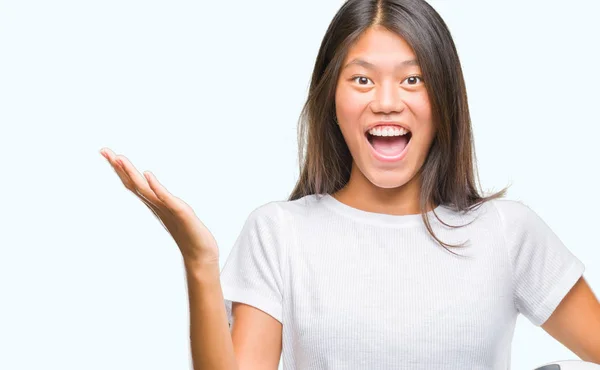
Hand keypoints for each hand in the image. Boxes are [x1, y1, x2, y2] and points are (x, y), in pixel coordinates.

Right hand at [100, 147, 218, 265]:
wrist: (200, 253)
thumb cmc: (188, 234)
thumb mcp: (174, 212)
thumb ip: (164, 201)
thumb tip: (153, 189)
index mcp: (155, 203)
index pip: (134, 183)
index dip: (120, 169)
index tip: (107, 153)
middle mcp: (157, 205)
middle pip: (134, 183)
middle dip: (119, 167)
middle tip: (104, 151)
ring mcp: (167, 209)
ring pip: (146, 189)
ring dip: (132, 173)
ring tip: (120, 158)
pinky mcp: (181, 213)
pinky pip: (166, 198)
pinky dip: (156, 187)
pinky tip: (148, 175)